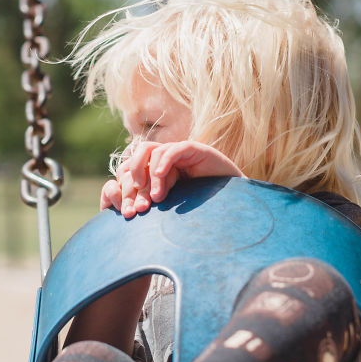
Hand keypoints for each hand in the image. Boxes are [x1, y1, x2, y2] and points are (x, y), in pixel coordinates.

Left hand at [100, 140, 243, 216]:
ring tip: (156, 198)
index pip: (133, 169)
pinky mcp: (195, 149)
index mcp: (159, 170)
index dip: (126, 188)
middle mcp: (167, 158)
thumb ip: (154, 205)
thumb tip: (130, 211)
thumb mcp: (172, 208)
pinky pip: (175, 150)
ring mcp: (181, 152)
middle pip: (140, 155)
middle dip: (134, 180)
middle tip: (136, 205)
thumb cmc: (202, 210)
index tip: (126, 212)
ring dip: (151, 177)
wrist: (234, 205)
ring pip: (154, 152)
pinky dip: (165, 162)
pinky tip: (161, 176)